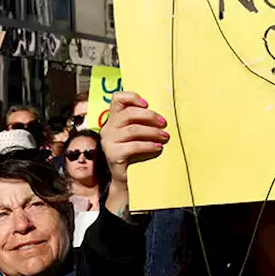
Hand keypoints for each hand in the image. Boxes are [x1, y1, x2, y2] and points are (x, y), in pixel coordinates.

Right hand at [100, 92, 169, 219]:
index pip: (117, 99)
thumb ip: (143, 122)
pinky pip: (133, 146)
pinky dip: (149, 145)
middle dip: (150, 116)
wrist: (125, 178)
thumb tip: (163, 115)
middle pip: (128, 113)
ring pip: (133, 129)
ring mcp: (108, 141)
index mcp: (113, 119)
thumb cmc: (135, 153)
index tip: (147, 104)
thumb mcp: (138, 134)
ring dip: (153, 132)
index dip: (132, 97)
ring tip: (165, 137)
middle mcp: (108, 128)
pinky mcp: (113, 154)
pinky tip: (158, 147)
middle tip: (164, 123)